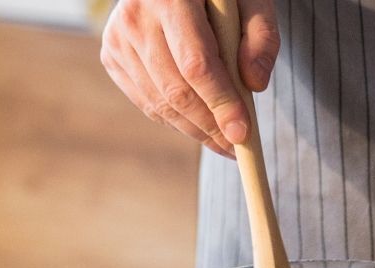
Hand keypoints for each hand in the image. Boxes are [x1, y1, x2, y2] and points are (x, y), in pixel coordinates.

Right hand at [100, 0, 279, 157]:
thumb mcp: (251, 0)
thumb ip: (262, 36)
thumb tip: (254, 85)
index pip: (196, 64)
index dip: (220, 103)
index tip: (242, 133)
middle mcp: (136, 17)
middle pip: (176, 90)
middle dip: (210, 126)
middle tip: (238, 146)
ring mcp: (118, 38)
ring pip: (160, 103)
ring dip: (195, 130)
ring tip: (223, 141)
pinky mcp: (113, 55)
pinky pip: (147, 102)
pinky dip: (175, 120)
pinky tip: (199, 124)